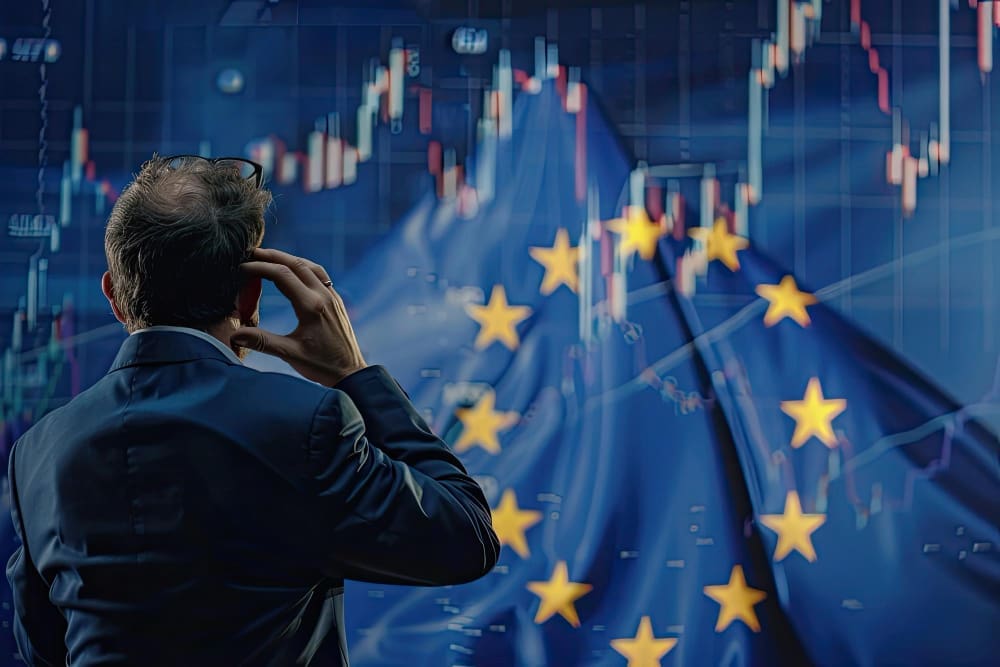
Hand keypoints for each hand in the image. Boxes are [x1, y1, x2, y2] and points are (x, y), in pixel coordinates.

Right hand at [232, 248, 366, 386]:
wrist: (351, 372)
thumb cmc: (321, 365)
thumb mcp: (290, 354)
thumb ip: (263, 342)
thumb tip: (236, 335)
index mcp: (311, 306)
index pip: (282, 275)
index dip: (260, 267)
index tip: (242, 267)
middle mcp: (324, 296)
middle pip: (296, 264)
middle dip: (273, 256)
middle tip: (252, 253)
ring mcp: (333, 296)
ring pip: (310, 266)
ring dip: (289, 259)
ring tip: (270, 257)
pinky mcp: (337, 301)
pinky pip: (320, 275)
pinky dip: (303, 266)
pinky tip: (294, 270)